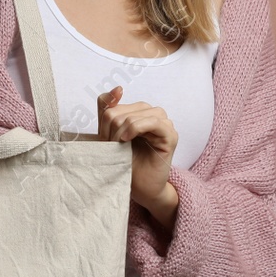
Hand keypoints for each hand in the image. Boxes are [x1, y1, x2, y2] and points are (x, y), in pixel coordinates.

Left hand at [97, 86, 178, 226]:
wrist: (139, 188)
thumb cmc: (125, 163)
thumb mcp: (109, 135)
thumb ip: (108, 110)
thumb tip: (117, 88)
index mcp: (140, 112)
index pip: (114, 104)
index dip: (105, 122)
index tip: (104, 139)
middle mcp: (154, 114)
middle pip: (123, 109)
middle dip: (112, 129)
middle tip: (111, 147)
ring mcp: (165, 124)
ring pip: (136, 114)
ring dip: (122, 130)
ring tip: (119, 146)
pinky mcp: (171, 136)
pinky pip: (154, 122)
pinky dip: (137, 128)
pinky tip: (128, 140)